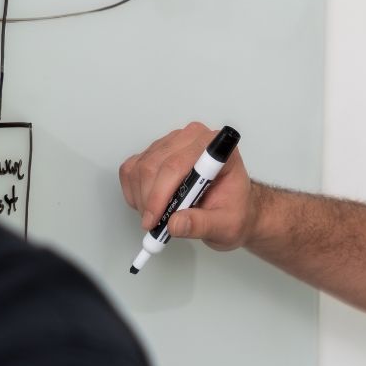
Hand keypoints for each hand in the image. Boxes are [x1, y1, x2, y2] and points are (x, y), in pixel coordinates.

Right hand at [118, 122, 255, 251]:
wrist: (234, 208)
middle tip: (154, 225)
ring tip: (157, 217)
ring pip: (140, 168)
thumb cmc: (234, 210)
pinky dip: (134, 191)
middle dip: (149, 200)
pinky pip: (132, 168)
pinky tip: (149, 205)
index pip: (177, 164)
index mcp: (216, 150)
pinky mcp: (156, 152)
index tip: (156, 219)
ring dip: (141, 198)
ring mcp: (173, 143)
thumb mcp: (226, 226)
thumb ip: (202, 224)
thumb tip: (176, 224)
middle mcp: (193, 139)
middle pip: (154, 165)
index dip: (161, 193)